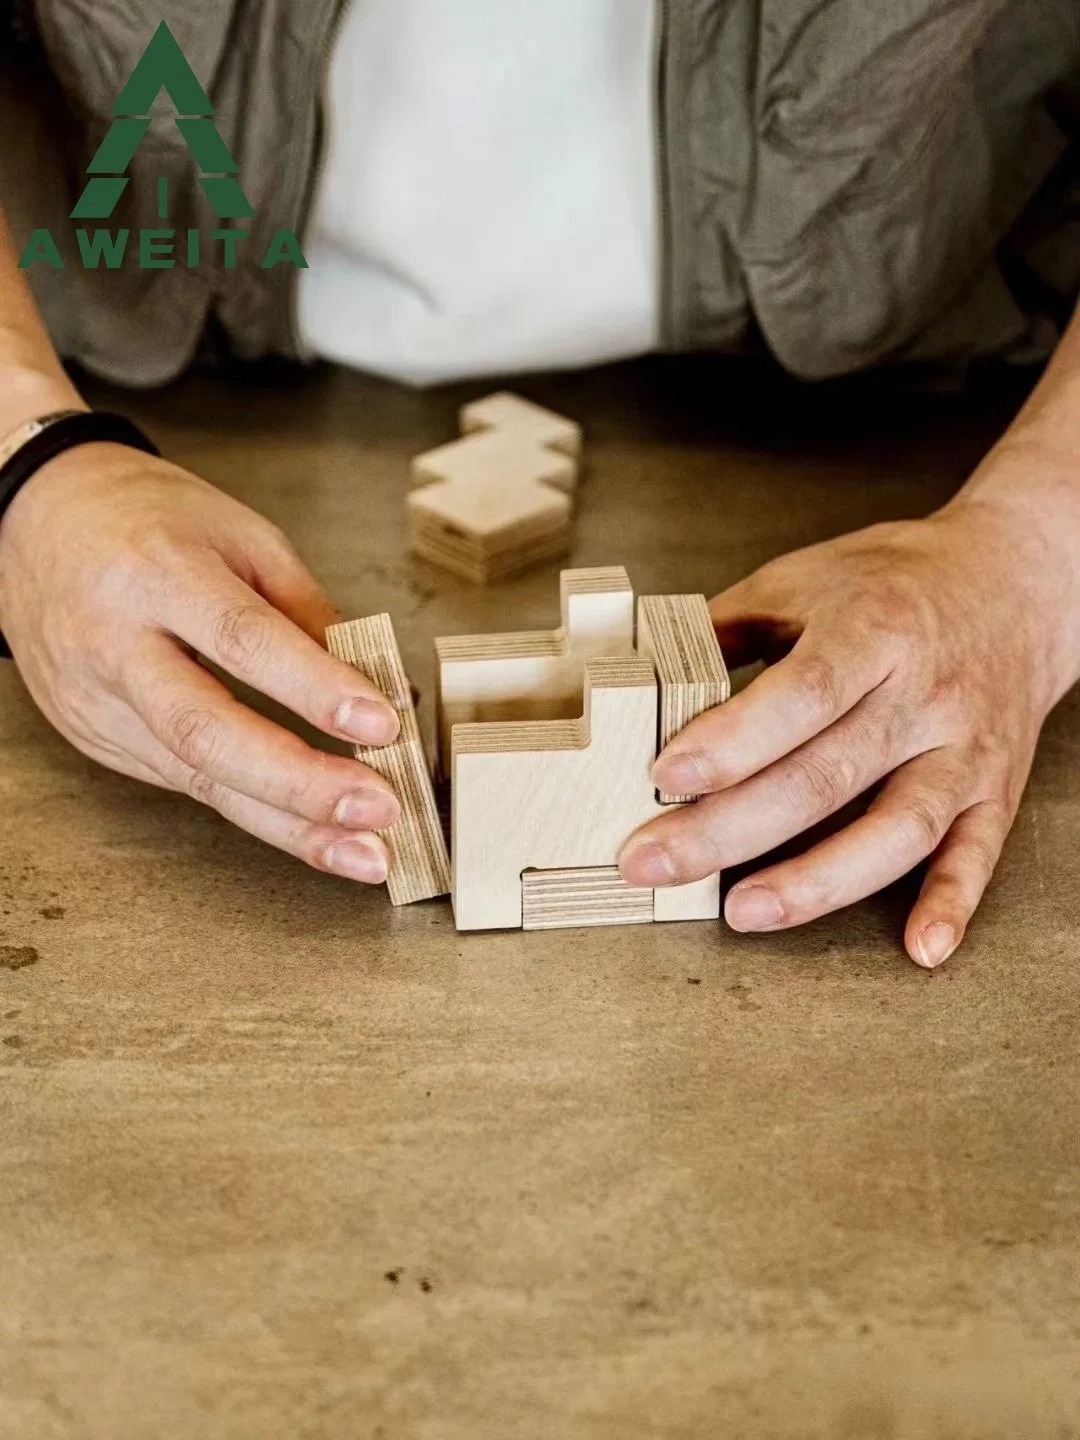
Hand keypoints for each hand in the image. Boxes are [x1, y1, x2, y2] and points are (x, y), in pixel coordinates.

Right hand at [0, 442, 402, 881]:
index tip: (382, 724)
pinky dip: (254, 810)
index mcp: (157, 573)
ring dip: (289, 825)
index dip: (315, 688)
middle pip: (205, 731)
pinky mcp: (96, 736)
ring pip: (196, 778)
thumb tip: (378, 684)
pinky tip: (310, 831)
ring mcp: (97, 699)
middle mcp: (116, 643)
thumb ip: (307, 610)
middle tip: (377, 809)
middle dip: (300, 783)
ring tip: (364, 851)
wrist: (37, 520)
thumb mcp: (240, 534)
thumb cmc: (145, 518)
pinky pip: (184, 782)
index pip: (242, 639)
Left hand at [620, 485, 1079, 966]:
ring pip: (900, 828)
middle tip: (654, 864)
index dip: (733, 742)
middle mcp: (924, 693)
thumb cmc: (895, 582)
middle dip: (730, 830)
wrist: (1018, 579)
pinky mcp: (997, 789)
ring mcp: (965, 747)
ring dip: (821, 880)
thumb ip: (724, 628)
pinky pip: (980, 853)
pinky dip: (953, 902)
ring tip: (744, 912)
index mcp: (873, 628)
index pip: (803, 694)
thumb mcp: (803, 578)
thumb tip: (640, 680)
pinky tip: (919, 947)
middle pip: (827, 775)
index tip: (664, 777)